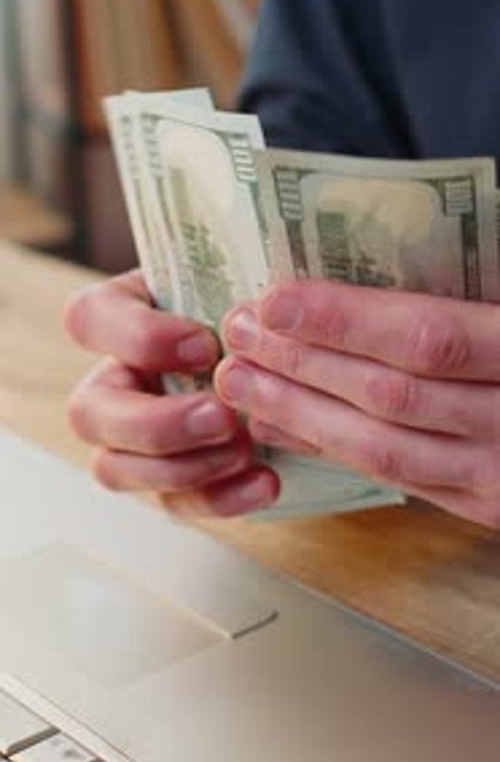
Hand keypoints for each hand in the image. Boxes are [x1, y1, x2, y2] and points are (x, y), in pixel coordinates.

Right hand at [64, 270, 278, 517]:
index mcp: (122, 315)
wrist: (287, 354)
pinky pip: (174, 504)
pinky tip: (264, 483)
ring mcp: (133, 436)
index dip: (138, 338)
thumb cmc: (253, 306)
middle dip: (154, 424)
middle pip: (88, 412)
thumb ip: (236, 287)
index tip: (205, 346)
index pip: (89, 319)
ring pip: (114, 468)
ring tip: (243, 452)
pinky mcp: (170, 479)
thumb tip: (267, 298)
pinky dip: (218, 499)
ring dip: (179, 469)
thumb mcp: (241, 279)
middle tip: (221, 418)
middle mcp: (116, 378)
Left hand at [215, 280, 499, 528]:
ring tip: (240, 381)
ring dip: (302, 413)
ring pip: (385, 450)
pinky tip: (286, 426)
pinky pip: (399, 482)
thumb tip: (389, 255)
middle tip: (235, 331)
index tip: (274, 299)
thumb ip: (478, 288)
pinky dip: (335, 452)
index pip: (429, 338)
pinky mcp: (487, 507)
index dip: (346, 321)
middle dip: (302, 364)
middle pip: (390, 397)